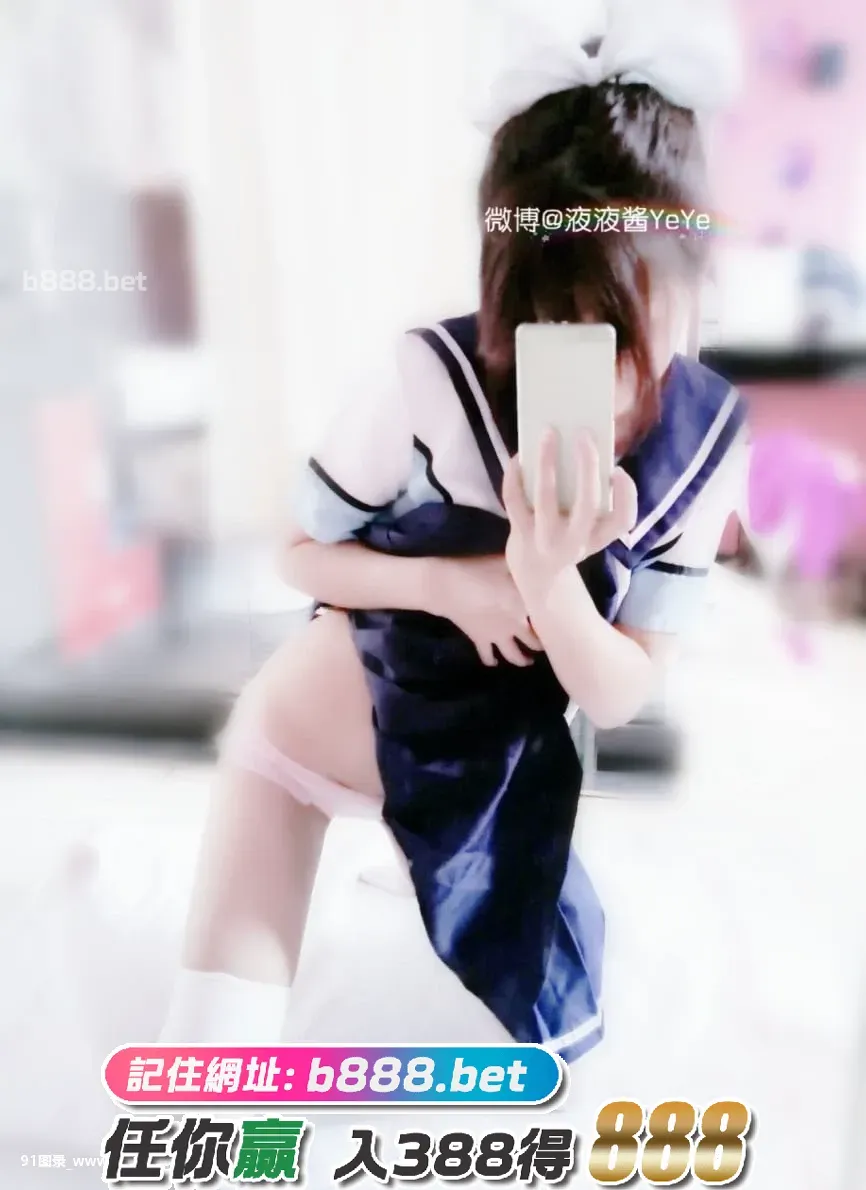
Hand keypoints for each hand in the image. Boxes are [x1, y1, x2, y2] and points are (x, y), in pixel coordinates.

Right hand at [429, 555, 542, 666]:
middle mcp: (515, 625)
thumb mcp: (504, 562)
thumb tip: (536, 563)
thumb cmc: (477, 570)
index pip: (546, 618)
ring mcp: (497, 636)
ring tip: (528, 662)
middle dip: (541, 645)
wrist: (448, 586)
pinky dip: (491, 660)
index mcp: (525, 605)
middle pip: (534, 642)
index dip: (552, 621)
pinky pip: (487, 655)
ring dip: (522, 660)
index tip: (557, 621)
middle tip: (545, 645)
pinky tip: (493, 662)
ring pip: (514, 655)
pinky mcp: (480, 640)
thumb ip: (522, 567)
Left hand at [503, 428, 637, 598]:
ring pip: (546, 497)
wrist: (538, 573)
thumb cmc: (570, 536)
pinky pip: (514, 499)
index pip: (622, 520)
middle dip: (587, 467)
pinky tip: (519, 456)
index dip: (626, 494)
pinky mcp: (520, 533)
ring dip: (546, 462)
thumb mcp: (591, 527)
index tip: (618, 470)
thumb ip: (598, 496)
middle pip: (588, 505)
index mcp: (598, 536)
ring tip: (548, 433)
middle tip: (584, 433)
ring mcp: (545, 539)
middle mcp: (575, 541)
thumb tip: (585, 450)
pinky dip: (514, 475)